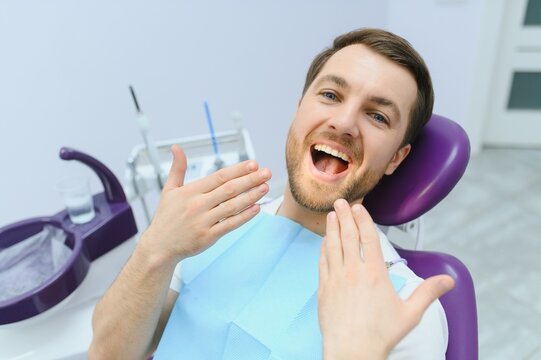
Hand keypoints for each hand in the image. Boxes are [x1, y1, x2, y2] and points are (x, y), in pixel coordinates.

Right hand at [142, 145, 271, 262]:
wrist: (159, 246)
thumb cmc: (166, 217)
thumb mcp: (169, 190)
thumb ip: (177, 168)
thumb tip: (176, 147)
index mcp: (190, 191)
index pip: (219, 177)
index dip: (238, 170)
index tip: (254, 164)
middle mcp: (197, 205)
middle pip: (229, 189)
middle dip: (250, 180)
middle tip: (266, 172)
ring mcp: (203, 221)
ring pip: (232, 206)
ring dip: (251, 196)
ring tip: (265, 187)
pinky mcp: (208, 237)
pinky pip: (230, 225)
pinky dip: (244, 216)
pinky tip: (257, 208)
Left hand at [318, 199, 454, 359]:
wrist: (352, 351)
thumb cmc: (380, 335)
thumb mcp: (410, 313)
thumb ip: (428, 292)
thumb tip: (449, 281)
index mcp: (375, 274)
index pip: (368, 238)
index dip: (363, 220)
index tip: (359, 207)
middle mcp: (353, 272)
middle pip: (348, 236)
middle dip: (345, 216)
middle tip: (341, 202)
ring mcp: (336, 279)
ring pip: (333, 246)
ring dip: (332, 228)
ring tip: (332, 214)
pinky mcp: (324, 289)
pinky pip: (323, 262)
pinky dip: (323, 249)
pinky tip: (324, 242)